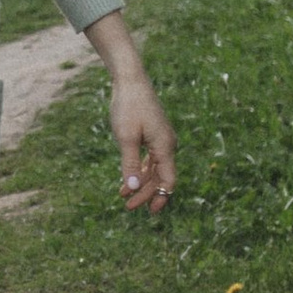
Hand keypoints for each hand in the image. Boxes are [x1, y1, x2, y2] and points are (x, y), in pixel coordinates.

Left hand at [109, 67, 176, 211]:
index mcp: (165, 146)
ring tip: (124, 197)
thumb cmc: (128, 107)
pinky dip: (138, 170)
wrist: (130, 81)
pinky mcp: (152, 135)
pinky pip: (149, 159)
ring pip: (154, 169)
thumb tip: (133, 188)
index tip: (148, 211)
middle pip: (160, 177)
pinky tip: (126, 180)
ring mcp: (160, 140)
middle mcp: (167, 145)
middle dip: (146, 193)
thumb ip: (129, 163)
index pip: (168, 180)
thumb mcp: (126, 137)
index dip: (160, 197)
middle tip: (128, 206)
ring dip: (141, 183)